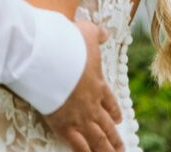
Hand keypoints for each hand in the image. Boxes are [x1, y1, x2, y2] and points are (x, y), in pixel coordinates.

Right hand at [44, 21, 123, 151]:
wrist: (49, 57)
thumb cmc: (67, 42)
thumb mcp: (85, 32)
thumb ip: (96, 33)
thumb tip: (106, 31)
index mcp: (98, 83)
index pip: (110, 101)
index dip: (115, 111)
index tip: (119, 119)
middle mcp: (92, 104)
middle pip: (107, 125)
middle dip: (114, 138)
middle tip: (121, 148)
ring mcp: (80, 116)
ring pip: (97, 139)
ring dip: (106, 150)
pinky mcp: (64, 125)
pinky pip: (78, 145)